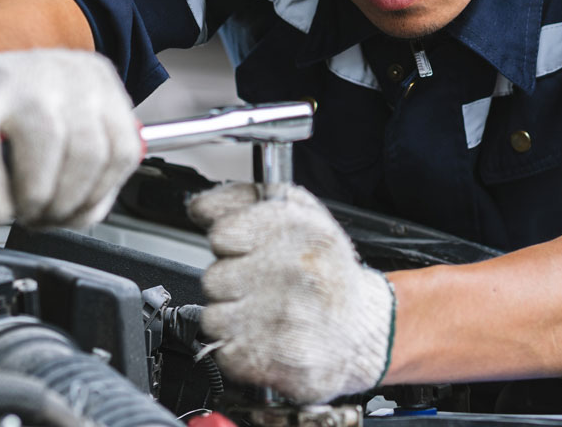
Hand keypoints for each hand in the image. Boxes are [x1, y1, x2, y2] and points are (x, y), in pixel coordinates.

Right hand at [0, 49, 139, 226]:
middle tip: (41, 215)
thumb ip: (88, 168)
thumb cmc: (7, 117)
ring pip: (44, 163)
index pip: (122, 150)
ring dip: (32, 204)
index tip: (75, 210)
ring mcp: (14, 83)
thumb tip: (87, 212)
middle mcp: (60, 73)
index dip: (99, 196)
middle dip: (65, 205)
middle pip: (88, 156)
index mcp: (93, 78)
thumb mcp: (64, 127)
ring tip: (17, 209)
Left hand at [188, 182, 394, 403]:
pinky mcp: (277, 362)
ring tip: (265, 313)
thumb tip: (198, 207)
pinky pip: (225, 353)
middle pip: (213, 280)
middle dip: (232, 284)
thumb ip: (240, 200)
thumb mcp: (295, 212)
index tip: (248, 250)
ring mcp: (286, 319)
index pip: (221, 235)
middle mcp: (296, 271)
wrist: (364, 328)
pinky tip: (268, 338)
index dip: (230, 244)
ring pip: (214, 318)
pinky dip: (240, 349)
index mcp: (299, 228)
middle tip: (262, 285)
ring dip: (233, 318)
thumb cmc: (324, 268)